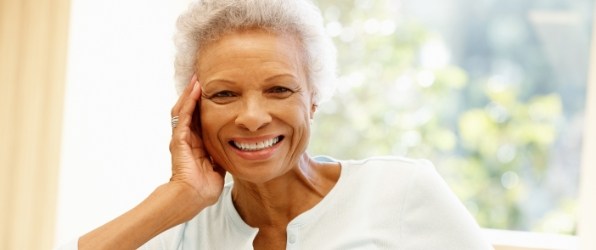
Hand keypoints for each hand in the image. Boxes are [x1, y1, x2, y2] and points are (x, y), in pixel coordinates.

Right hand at [169, 74, 225, 209]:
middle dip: (195, 94)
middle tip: (201, 78)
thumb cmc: (204, 188)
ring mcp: (181, 139)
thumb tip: (236, 150)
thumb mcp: (218, 167)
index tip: (212, 92)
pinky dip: (189, 103)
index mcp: (196, 144)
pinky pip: (183, 117)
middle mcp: (186, 139)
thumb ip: (222, 156)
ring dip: (190, 94)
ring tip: (197, 79)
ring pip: (183, 110)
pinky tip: (194, 92)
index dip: (203, 105)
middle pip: (189, 110)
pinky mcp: (179, 140)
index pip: (199, 119)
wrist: (193, 198)